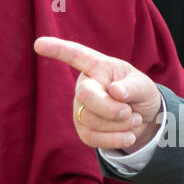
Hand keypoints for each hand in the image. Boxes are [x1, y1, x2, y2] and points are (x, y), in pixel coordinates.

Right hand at [33, 36, 162, 152]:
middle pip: (87, 96)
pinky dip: (116, 140)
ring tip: (134, 119)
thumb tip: (115, 91)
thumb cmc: (139, 93)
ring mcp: (81, 108)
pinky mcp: (83, 130)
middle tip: (129, 111)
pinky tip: (129, 135)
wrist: (144, 119)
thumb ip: (133, 87)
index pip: (76, 55)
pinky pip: (93, 139)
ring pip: (92, 121)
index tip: (39, 44)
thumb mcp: (144, 86)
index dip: (57, 50)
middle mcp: (84, 86)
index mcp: (97, 67)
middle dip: (111, 109)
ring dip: (120, 125)